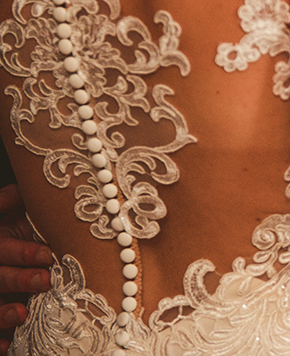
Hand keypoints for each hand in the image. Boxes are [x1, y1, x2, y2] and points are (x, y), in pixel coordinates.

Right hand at [0, 184, 51, 350]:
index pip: (1, 248)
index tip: (47, 254)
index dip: (22, 252)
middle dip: (19, 279)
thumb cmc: (0, 239)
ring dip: (2, 313)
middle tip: (45, 280)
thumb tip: (26, 188)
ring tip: (23, 314)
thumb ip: (6, 202)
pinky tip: (7, 347)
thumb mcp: (0, 218)